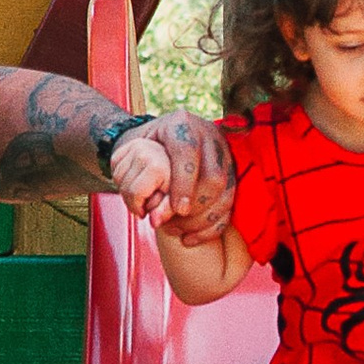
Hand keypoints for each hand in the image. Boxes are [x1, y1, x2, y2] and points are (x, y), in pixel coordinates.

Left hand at [108, 109, 233, 235]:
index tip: (177, 209)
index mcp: (181, 124)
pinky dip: (211, 227)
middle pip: (215, 175)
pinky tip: (190, 239)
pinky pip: (229, 204)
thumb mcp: (133, 151)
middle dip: (196, 206)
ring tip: (177, 232)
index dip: (184, 183)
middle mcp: (207, 135)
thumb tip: (154, 217)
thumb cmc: (142, 149)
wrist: (156, 141)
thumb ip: (137, 177)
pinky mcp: (230, 174)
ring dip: (202, 219)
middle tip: (173, 224)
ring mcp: (222, 154)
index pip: (187, 151)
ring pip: (226, 192)